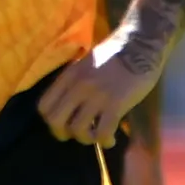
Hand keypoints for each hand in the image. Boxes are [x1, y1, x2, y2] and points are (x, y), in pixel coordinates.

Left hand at [37, 39, 156, 146]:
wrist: (140, 43)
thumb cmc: (114, 53)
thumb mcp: (85, 64)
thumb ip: (75, 82)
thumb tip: (71, 105)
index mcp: (68, 76)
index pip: (44, 106)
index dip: (50, 120)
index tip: (63, 123)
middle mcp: (78, 87)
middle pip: (55, 121)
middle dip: (63, 134)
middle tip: (77, 134)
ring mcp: (96, 96)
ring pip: (78, 130)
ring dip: (87, 138)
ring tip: (97, 136)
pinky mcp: (115, 104)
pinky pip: (103, 132)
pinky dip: (105, 141)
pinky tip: (111, 140)